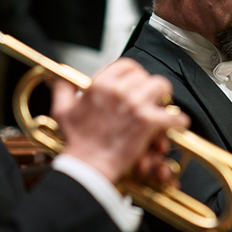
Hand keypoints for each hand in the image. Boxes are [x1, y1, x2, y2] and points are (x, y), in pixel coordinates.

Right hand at [52, 59, 188, 184]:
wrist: (88, 166)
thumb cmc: (77, 142)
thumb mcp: (62, 111)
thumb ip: (61, 90)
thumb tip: (55, 78)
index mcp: (100, 85)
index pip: (126, 65)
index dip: (134, 73)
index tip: (136, 81)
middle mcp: (118, 90)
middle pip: (146, 76)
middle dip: (149, 86)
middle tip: (150, 97)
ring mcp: (135, 104)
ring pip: (161, 87)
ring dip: (164, 98)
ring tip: (163, 105)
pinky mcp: (147, 122)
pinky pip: (172, 114)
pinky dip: (177, 121)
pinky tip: (176, 124)